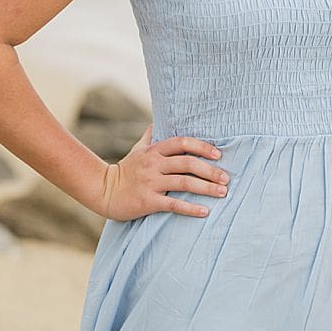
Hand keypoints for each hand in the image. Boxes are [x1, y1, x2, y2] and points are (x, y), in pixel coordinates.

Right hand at [99, 123, 229, 220]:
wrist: (104, 191)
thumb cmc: (126, 169)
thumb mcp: (137, 148)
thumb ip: (151, 135)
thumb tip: (159, 119)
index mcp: (154, 150)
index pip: (182, 142)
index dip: (202, 147)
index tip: (218, 154)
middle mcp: (154, 164)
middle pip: (187, 163)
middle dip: (210, 170)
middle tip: (227, 178)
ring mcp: (151, 183)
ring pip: (183, 183)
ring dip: (206, 188)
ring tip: (222, 193)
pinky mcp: (148, 201)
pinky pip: (173, 204)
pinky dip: (190, 208)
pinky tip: (204, 211)